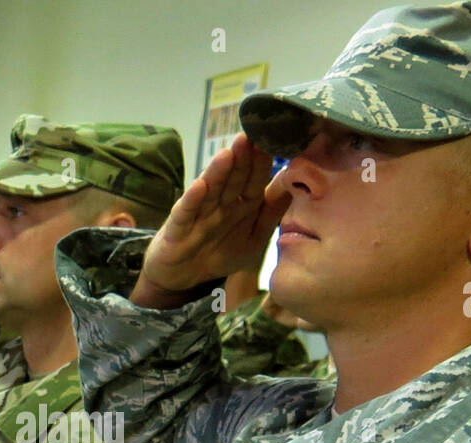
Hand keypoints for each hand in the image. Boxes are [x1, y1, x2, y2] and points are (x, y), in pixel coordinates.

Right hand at [133, 132, 288, 308]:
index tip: (274, 140)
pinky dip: (192, 200)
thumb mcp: (253, 239)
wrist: (181, 280)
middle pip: (233, 180)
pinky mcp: (177, 229)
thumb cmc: (218, 255)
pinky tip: (199, 186)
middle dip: (242, 159)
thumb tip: (293, 185)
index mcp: (241, 206)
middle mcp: (220, 205)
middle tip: (252, 135)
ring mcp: (198, 215)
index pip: (255, 181)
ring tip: (227, 153)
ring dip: (218, 173)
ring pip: (210, 191)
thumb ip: (271, 214)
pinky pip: (185, 213)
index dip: (262, 163)